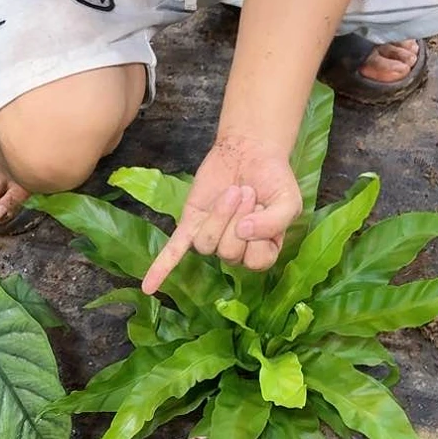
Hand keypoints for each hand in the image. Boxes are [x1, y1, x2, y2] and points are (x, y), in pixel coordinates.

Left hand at [142, 133, 301, 293]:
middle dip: (239, 217)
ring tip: (233, 191)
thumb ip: (276, 222)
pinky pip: (175, 251)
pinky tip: (148, 288)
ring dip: (220, 214)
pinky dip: (161, 269)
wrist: (251, 150)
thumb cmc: (273, 180)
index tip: (266, 206)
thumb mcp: (289, 200)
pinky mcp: (190, 224)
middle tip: (248, 192)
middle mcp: (233, 249)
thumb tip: (243, 232)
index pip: (257, 261)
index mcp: (260, 251)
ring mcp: (209, 237)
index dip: (261, 234)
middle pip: (229, 253)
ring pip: (206, 244)